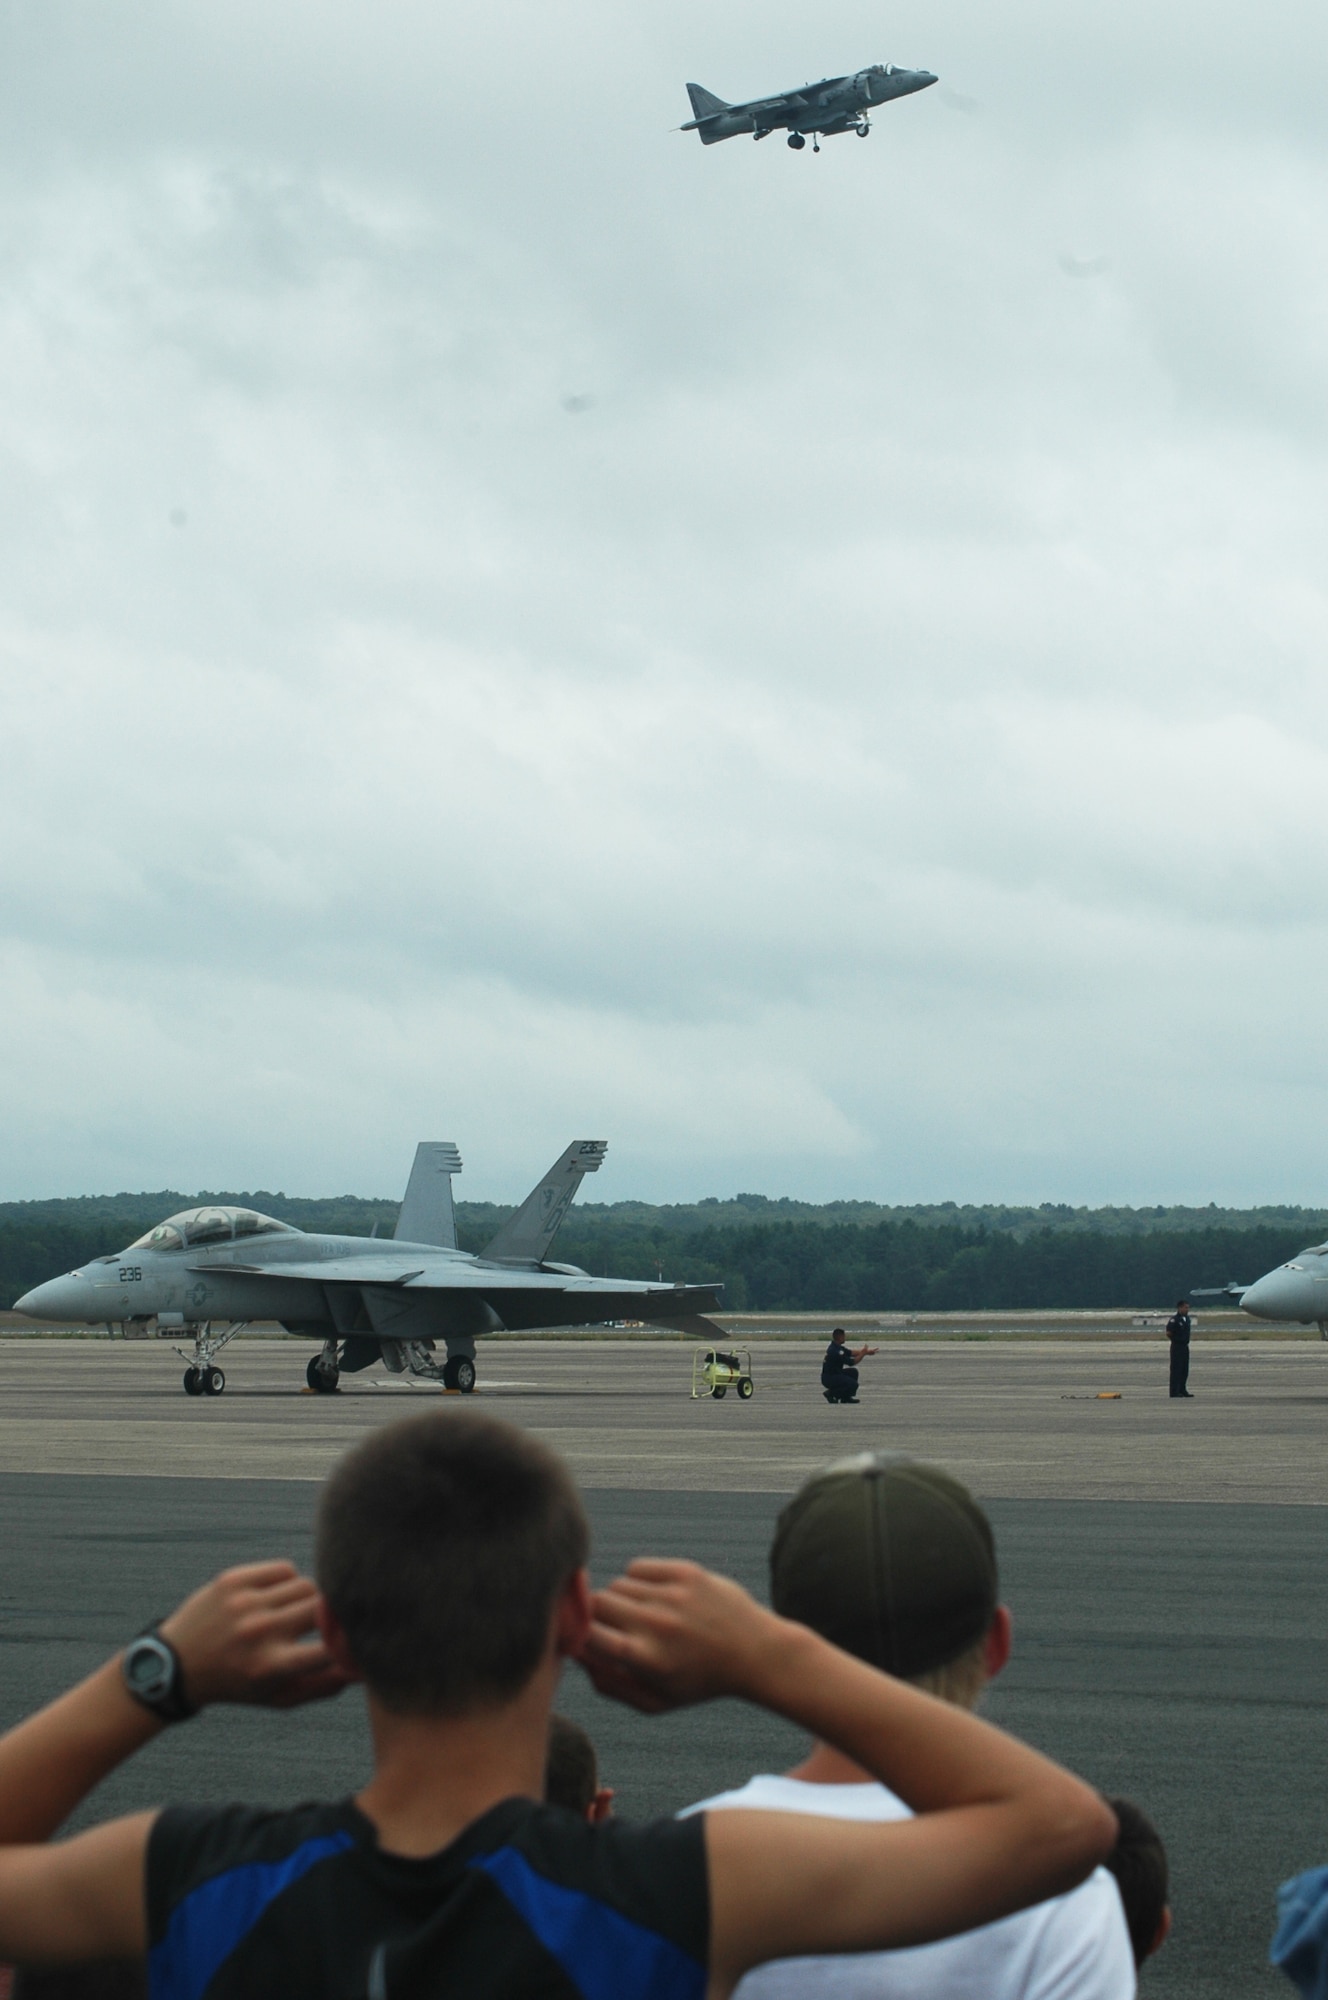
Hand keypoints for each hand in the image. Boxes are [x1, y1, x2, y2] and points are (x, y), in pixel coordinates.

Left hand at [159, 1560, 351, 1709]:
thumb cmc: (238, 1684)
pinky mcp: (232, 1580)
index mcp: (271, 1666)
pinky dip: (288, 1581)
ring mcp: (244, 1603)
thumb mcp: (279, 1698)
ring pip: (306, 1585)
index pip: (330, 1648)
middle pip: (322, 1608)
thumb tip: (365, 1668)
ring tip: (293, 1614)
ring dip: (307, 1599)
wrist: (177, 1665)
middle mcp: (258, 1632)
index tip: (353, 1641)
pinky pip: (284, 1568)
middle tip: (322, 1624)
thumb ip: (325, 1686)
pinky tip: (277, 1597)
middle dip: (328, 1617)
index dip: (349, 1643)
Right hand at [576, 1559, 781, 1712]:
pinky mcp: (685, 1572)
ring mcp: (672, 1595)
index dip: (580, 1636)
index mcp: (646, 1660)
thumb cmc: (699, 1681)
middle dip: (596, 1616)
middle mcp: (657, 1624)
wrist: (755, 1652)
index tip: (589, 1641)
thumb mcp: (655, 1701)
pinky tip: (654, 1597)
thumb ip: (609, 1684)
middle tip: (613, 1627)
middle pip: (595, 1604)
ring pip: (616, 1585)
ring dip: (620, 1600)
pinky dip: (637, 1580)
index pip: (587, 1635)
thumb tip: (576, 1654)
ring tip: (642, 1616)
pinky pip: (637, 1567)